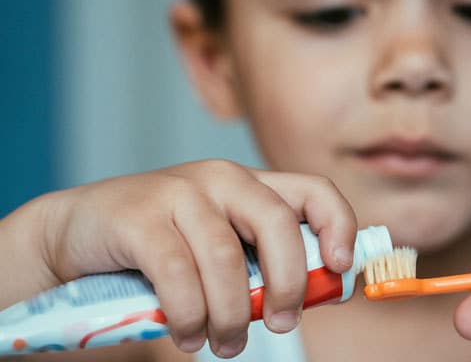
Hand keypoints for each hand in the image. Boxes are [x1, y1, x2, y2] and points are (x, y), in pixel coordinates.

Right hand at [29, 160, 356, 356]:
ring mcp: (178, 192)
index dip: (338, 226)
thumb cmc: (162, 248)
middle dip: (289, 284)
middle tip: (283, 324)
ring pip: (226, 260)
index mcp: (250, 185)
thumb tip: (322, 293)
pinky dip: (190, 315)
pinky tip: (189, 333)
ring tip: (225, 344)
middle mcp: (221, 178)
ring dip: (232, 315)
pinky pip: (179, 275)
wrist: (78, 234)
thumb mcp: (221, 247)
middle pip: (278, 224)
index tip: (340, 268)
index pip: (314, 190)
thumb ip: (262, 262)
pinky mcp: (138, 216)